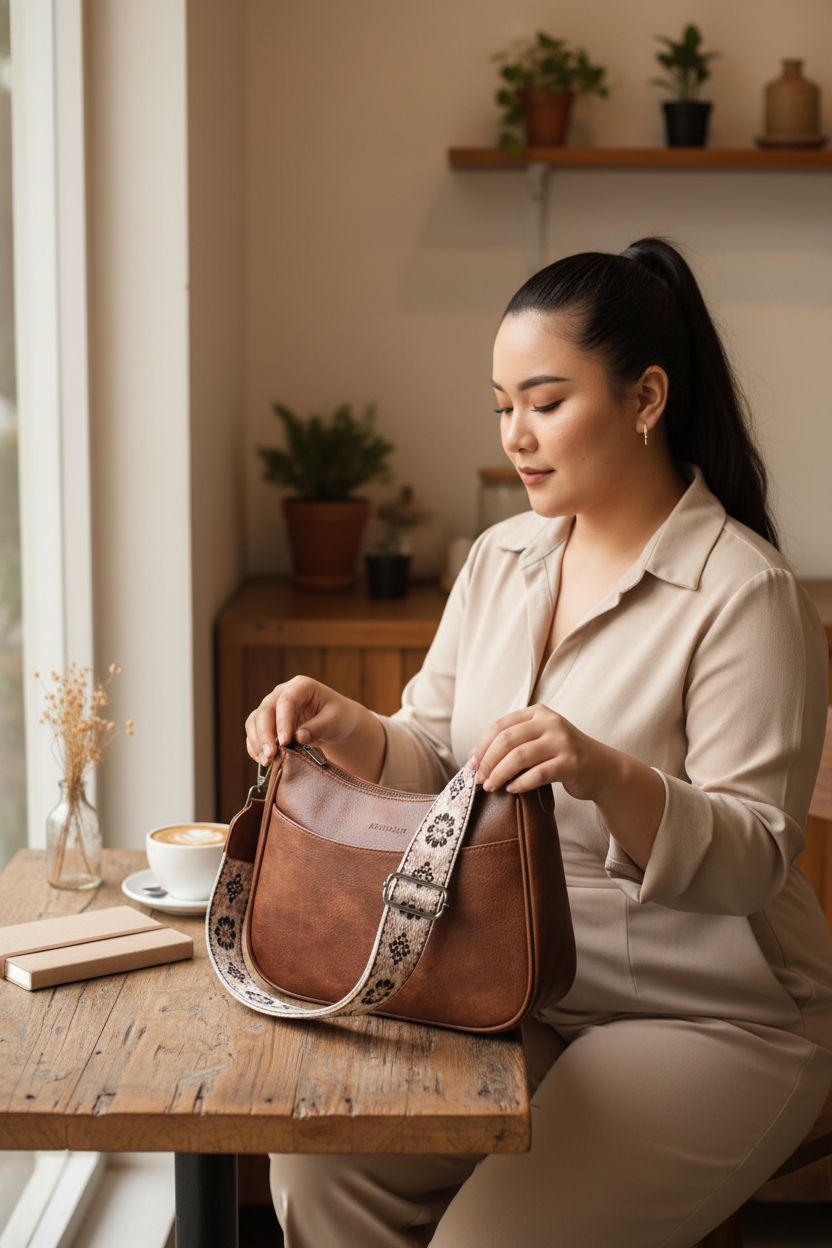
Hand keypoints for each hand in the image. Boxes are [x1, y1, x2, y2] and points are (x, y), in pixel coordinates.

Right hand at [244, 676, 358, 766]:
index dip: (282, 722)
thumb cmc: (337, 717)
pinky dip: (255, 746)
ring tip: (267, 761)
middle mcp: (282, 693)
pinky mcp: (267, 721)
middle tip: (270, 755)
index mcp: (301, 686)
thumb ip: (318, 727)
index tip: (285, 742)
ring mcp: (272, 706)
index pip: (286, 701)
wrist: (334, 723)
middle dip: (265, 735)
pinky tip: (263, 760)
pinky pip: (254, 732)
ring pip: (255, 721)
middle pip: (266, 711)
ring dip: (258, 742)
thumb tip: (298, 737)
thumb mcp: (335, 721)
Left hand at [468, 703, 615, 802]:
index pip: (501, 725)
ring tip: (491, 787)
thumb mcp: (539, 739)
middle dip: (487, 761)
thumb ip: (513, 742)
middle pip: (507, 740)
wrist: (602, 769)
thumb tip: (474, 755)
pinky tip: (512, 790)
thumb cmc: (562, 756)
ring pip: (519, 756)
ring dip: (499, 774)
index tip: (472, 764)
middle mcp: (551, 723)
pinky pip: (538, 774)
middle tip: (478, 779)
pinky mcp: (571, 763)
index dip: (482, 745)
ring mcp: (562, 742)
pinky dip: (521, 783)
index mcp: (538, 713)